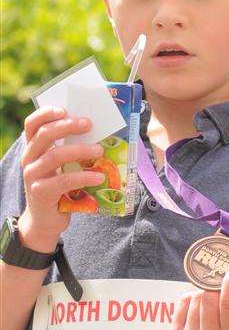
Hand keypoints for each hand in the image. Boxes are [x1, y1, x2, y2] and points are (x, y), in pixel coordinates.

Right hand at [19, 106, 106, 251]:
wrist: (46, 220)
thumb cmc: (59, 189)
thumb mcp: (62, 167)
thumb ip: (70, 150)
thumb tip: (97, 133)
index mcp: (33, 149)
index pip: (32, 125)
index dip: (45, 114)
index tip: (64, 109)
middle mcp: (28, 160)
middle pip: (44, 136)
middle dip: (67, 127)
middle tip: (89, 123)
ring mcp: (32, 176)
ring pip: (54, 156)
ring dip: (79, 150)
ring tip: (99, 149)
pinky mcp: (41, 193)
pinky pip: (63, 180)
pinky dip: (83, 176)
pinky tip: (99, 176)